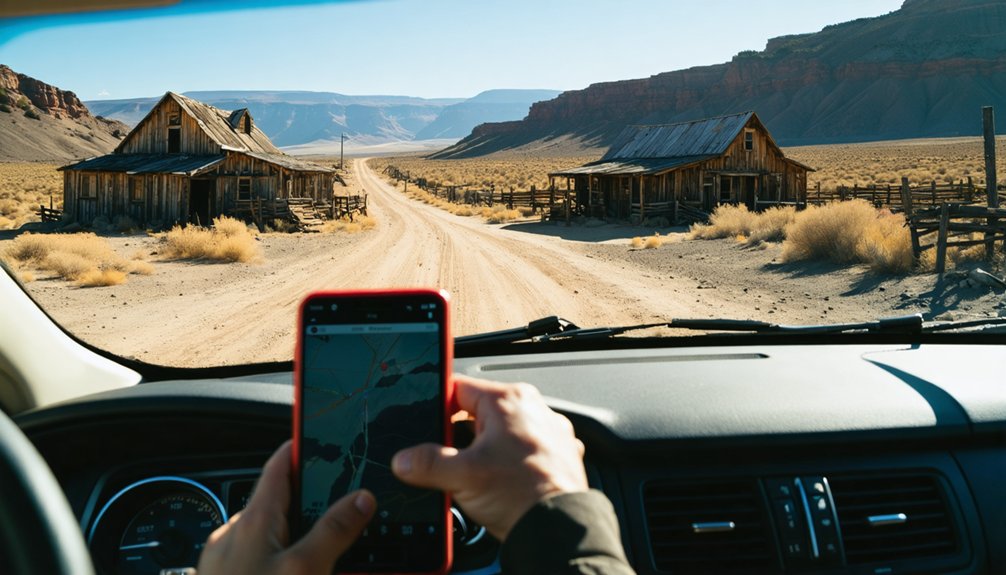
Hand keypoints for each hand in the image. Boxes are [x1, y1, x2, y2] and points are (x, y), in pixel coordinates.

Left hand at [197, 441, 375, 574]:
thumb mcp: (303, 571)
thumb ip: (333, 531)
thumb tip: (361, 497)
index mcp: (254, 519)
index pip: (279, 464)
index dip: (303, 447)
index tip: (326, 437)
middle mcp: (236, 536)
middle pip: (282, 504)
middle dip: (315, 505)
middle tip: (350, 509)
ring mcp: (229, 564)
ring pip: (276, 538)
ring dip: (305, 539)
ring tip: (336, 554)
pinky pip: (266, 564)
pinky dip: (291, 563)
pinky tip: (308, 574)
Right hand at [392, 375, 587, 540]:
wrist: (558, 528)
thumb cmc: (522, 494)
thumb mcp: (462, 477)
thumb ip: (427, 463)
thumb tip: (404, 459)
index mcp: (509, 400)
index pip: (459, 388)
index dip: (437, 407)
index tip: (427, 425)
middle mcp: (533, 408)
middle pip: (479, 412)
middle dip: (461, 435)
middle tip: (452, 459)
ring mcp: (548, 430)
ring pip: (501, 432)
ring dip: (485, 449)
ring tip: (478, 474)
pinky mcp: (557, 452)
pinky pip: (521, 448)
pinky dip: (508, 460)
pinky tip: (500, 480)